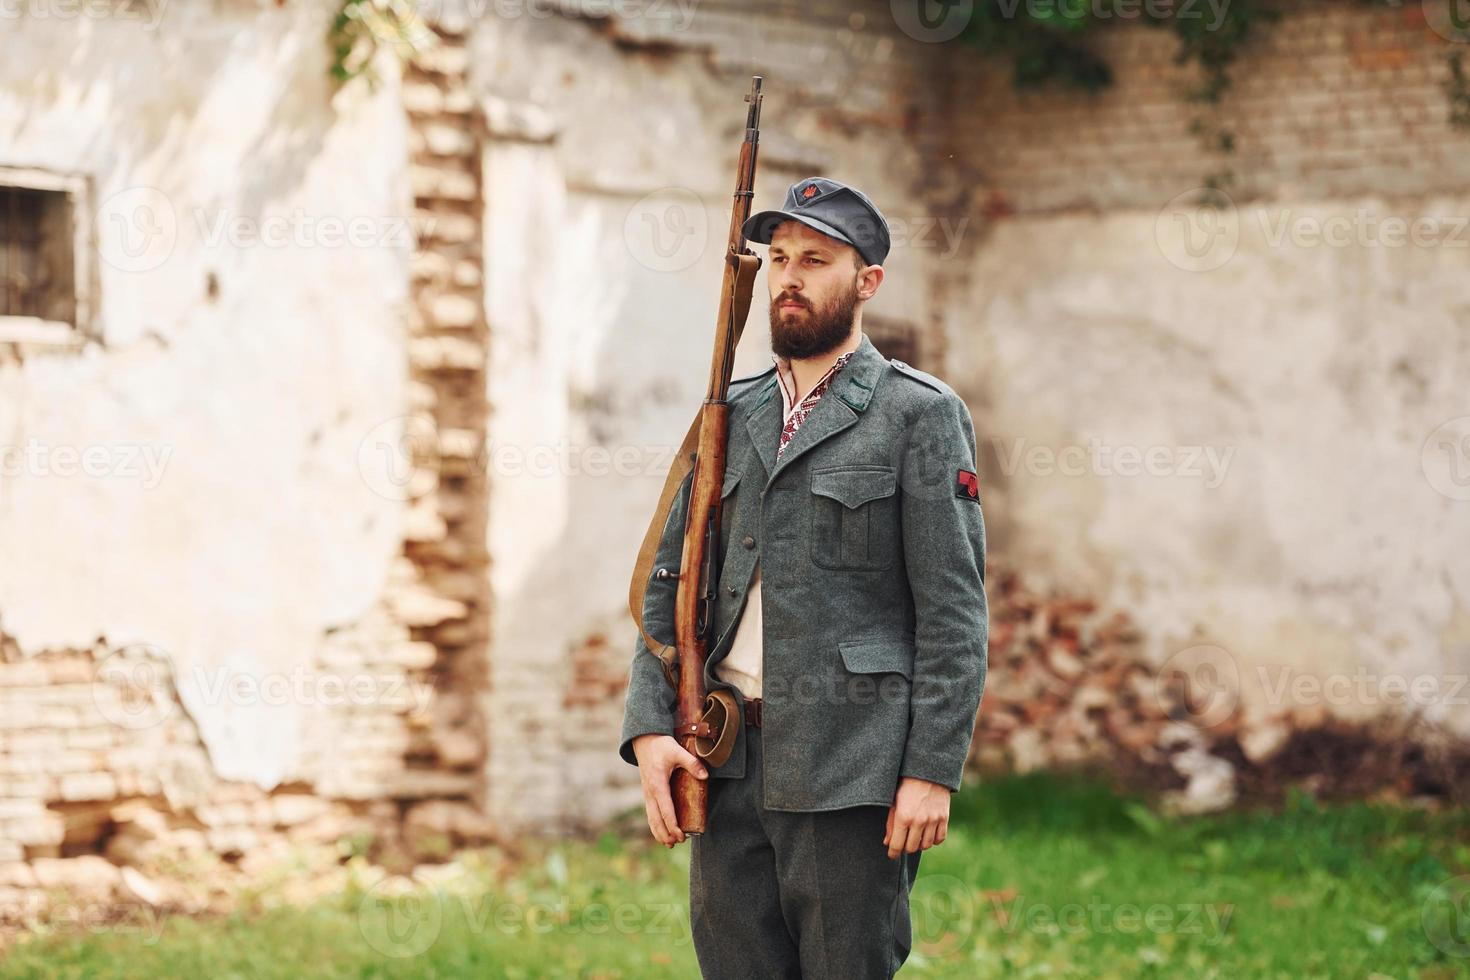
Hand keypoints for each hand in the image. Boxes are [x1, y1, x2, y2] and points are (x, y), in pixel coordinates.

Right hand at [631, 733, 707, 847]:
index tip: (680, 835)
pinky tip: (661, 833)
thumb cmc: (661, 746)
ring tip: (669, 844)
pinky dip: (655, 825)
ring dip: (659, 832)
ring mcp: (647, 793)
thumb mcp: (677, 751)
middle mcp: (650, 792)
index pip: (665, 809)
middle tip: (678, 842)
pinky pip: (650, 813)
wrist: (644, 740)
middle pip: (656, 818)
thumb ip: (692, 763)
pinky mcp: (648, 793)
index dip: (673, 824)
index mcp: (657, 784)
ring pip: (651, 818)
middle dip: (666, 832)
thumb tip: (705, 776)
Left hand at [884, 777, 950, 859]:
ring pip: (926, 845)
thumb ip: (890, 823)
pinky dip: (933, 840)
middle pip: (911, 848)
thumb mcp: (893, 802)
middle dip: (905, 848)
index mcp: (903, 816)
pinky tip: (927, 834)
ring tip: (915, 837)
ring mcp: (933, 820)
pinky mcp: (944, 818)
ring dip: (919, 844)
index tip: (892, 854)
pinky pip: (939, 838)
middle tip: (903, 843)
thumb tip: (887, 842)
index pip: (897, 845)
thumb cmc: (906, 785)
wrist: (927, 771)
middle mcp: (919, 821)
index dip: (893, 853)